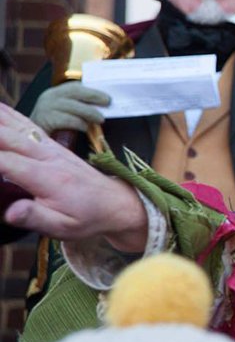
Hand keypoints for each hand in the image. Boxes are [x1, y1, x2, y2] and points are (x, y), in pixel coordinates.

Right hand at [0, 103, 146, 250]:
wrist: (116, 203)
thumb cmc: (88, 217)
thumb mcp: (64, 226)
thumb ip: (36, 217)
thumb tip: (10, 213)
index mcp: (47, 178)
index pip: (6, 162)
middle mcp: (48, 157)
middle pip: (8, 138)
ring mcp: (51, 149)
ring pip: (18, 127)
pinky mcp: (52, 146)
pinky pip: (28, 125)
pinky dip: (10, 114)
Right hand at [29, 81, 109, 133]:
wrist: (32, 139)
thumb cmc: (54, 126)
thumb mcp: (65, 112)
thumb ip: (79, 107)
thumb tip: (103, 107)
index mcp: (55, 93)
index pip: (75, 87)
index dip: (92, 90)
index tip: (107, 95)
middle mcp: (49, 96)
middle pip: (74, 92)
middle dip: (93, 96)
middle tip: (108, 102)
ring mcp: (45, 107)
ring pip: (72, 106)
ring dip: (89, 112)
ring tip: (100, 119)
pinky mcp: (44, 119)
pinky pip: (66, 119)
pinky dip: (78, 123)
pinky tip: (86, 128)